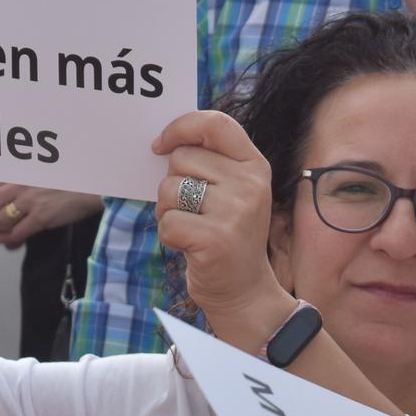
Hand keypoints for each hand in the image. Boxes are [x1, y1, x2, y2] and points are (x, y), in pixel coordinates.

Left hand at [0, 181, 101, 247]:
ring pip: (0, 219)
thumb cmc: (65, 180)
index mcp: (18, 172)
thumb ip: (18, 184)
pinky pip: (17, 232)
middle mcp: (21, 185)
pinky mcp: (41, 217)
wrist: (90, 186)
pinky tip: (12, 241)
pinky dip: (10, 240)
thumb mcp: (37, 175)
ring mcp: (30, 201)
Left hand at [152, 110, 288, 328]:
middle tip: (191, 210)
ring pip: (169, 189)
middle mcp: (250, 184)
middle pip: (182, 158)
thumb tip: (162, 142)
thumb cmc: (226, 234)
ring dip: (167, 211)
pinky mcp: (216, 238)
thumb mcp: (231, 192)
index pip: (216, 124)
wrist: (245, 292)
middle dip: (172, 183)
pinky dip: (168, 236)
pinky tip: (189, 247)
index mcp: (254, 166)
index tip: (161, 145)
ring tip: (192, 229)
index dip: (182, 127)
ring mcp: (236, 211)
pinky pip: (167, 221)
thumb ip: (208, 162)